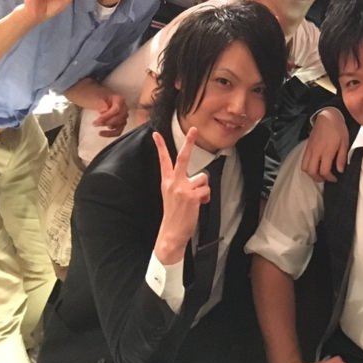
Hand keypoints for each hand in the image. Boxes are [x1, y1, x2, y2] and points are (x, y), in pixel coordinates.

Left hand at [92, 93, 127, 136]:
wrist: (95, 99)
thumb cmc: (95, 97)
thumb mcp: (94, 98)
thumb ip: (100, 103)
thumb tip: (105, 109)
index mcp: (119, 99)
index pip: (116, 109)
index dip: (108, 116)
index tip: (98, 120)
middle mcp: (124, 107)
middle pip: (120, 117)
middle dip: (107, 122)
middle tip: (95, 124)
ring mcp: (122, 116)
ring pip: (121, 125)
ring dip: (109, 127)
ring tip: (97, 126)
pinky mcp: (119, 123)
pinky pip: (118, 130)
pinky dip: (111, 134)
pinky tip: (102, 133)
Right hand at [152, 127, 209, 263]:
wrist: (171, 233)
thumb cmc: (175, 214)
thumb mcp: (173, 196)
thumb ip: (183, 184)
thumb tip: (200, 181)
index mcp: (167, 182)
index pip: (163, 161)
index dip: (160, 146)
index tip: (156, 134)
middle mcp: (173, 183)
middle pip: (183, 158)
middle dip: (189, 142)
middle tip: (194, 129)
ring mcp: (183, 188)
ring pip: (203, 178)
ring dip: (203, 189)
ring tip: (196, 200)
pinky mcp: (192, 196)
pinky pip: (206, 190)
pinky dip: (206, 197)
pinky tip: (198, 205)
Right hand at [300, 108, 348, 182]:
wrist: (328, 116)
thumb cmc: (337, 128)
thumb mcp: (345, 143)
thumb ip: (342, 158)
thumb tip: (340, 170)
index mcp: (327, 151)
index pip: (324, 171)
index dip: (329, 178)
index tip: (334, 178)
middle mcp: (316, 151)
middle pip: (311, 171)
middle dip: (318, 178)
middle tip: (326, 178)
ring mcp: (310, 149)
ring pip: (305, 167)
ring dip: (311, 173)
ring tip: (319, 173)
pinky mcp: (307, 146)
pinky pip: (303, 160)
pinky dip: (308, 166)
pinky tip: (316, 165)